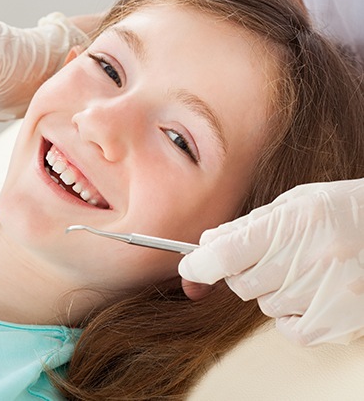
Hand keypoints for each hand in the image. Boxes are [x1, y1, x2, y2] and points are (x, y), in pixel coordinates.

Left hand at [179, 178, 363, 345]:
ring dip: (270, 289)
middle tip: (269, 253)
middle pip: (240, 282)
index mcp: (291, 224)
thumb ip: (248, 225)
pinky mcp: (336, 322)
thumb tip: (208, 242)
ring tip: (302, 267)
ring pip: (263, 304)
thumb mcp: (295, 203)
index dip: (198, 263)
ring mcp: (322, 295)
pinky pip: (287, 329)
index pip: (225, 254)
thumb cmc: (343, 209)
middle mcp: (305, 261)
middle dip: (242, 269)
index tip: (190, 265)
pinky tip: (308, 292)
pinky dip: (289, 314)